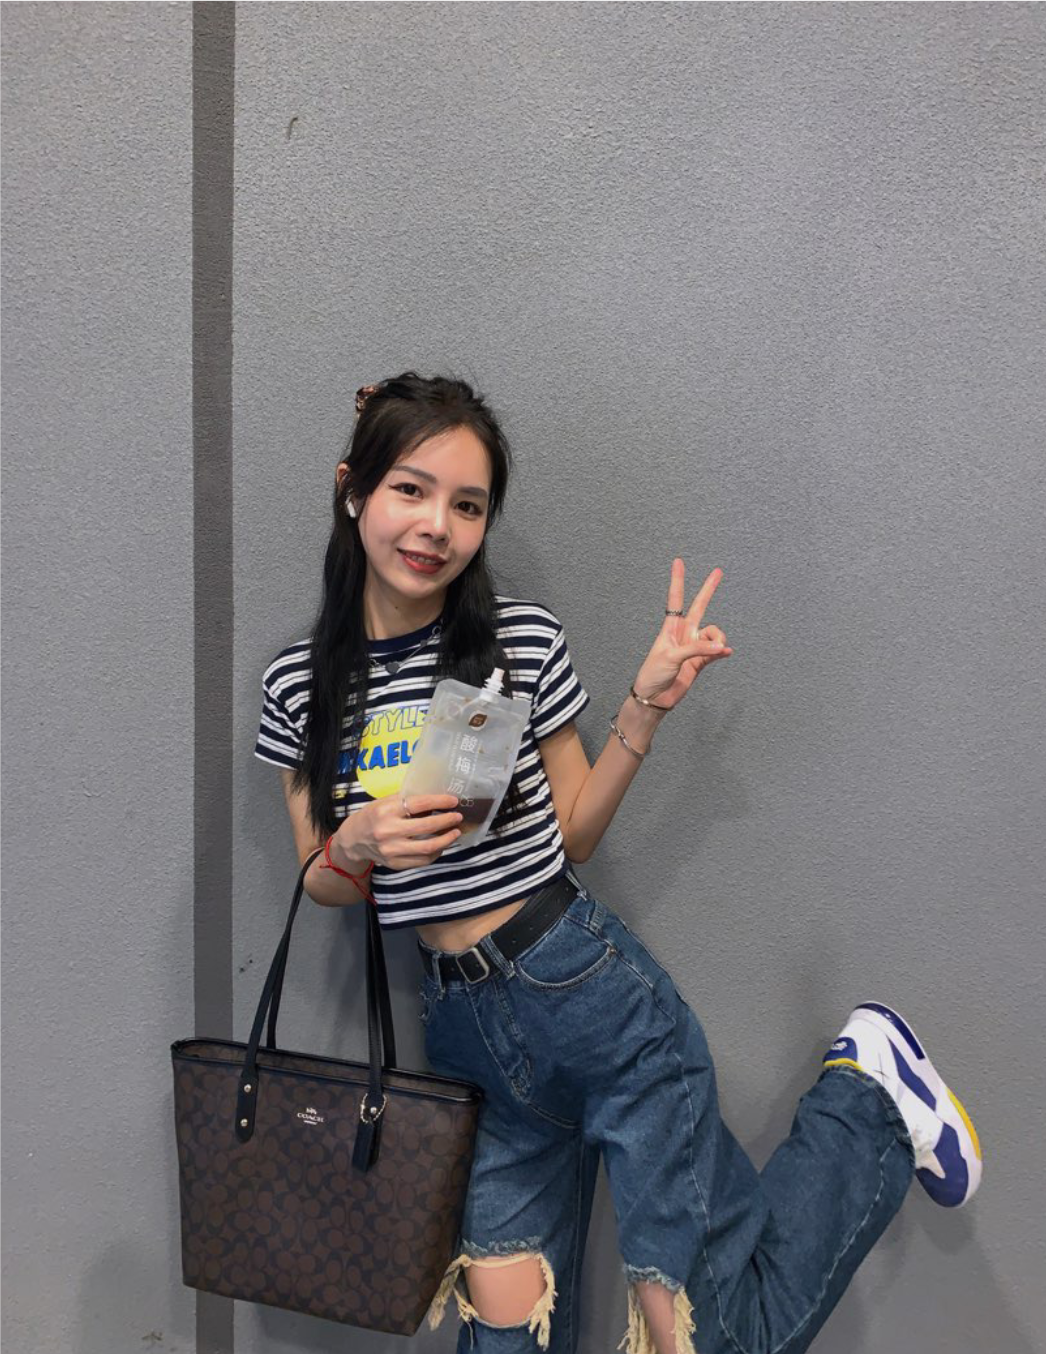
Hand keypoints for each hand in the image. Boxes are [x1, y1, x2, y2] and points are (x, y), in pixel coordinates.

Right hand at [332, 793, 463, 872]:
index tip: (453, 801)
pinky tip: (441, 845)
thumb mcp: (385, 802)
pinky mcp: (395, 864)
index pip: (418, 804)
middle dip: (446, 820)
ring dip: (446, 839)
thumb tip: (437, 799)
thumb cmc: (373, 816)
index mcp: (386, 810)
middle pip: (426, 826)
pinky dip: (436, 852)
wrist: (353, 840)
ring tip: (455, 832)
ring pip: (427, 847)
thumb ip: (407, 800)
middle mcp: (388, 831)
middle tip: (458, 817)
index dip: (439, 802)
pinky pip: (422, 860)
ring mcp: (391, 850)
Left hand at [632, 560, 732, 712]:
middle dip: (709, 589)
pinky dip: (722, 651)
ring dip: (718, 639)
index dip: (678, 580)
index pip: (676, 598)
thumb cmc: (653, 673)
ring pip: (714, 633)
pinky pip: (717, 651)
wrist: (655, 697)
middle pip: (699, 606)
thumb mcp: (672, 657)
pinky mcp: (701, 662)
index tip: (678, 562)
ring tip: (717, 650)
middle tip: (718, 571)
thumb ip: (697, 649)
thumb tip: (721, 647)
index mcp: (670, 627)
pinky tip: (726, 653)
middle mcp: (684, 633)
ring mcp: (693, 647)